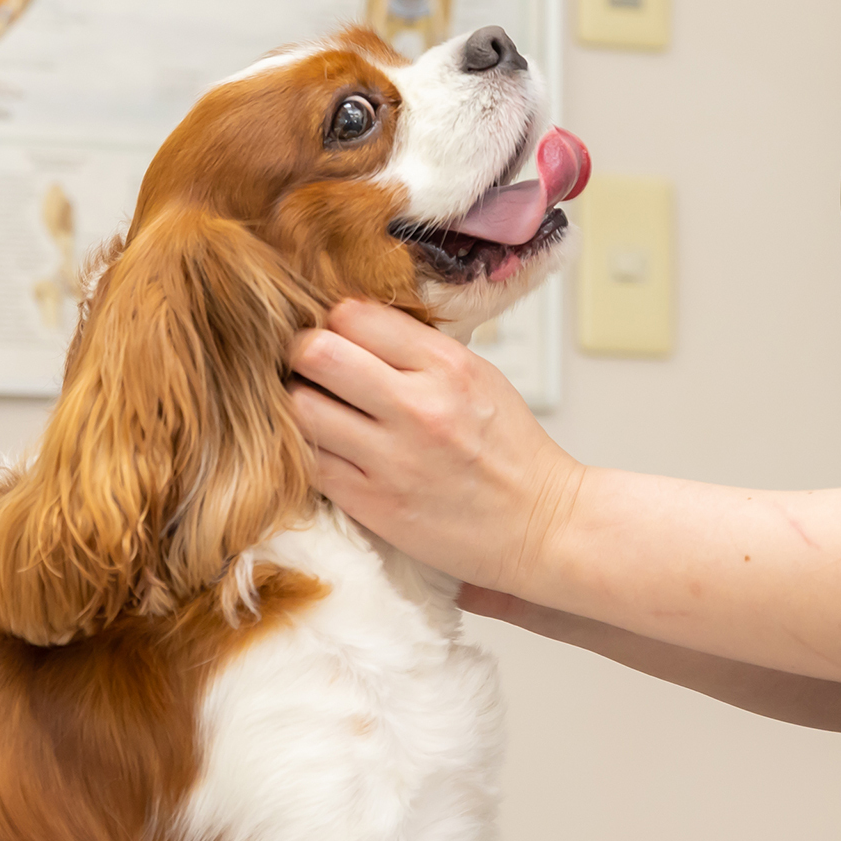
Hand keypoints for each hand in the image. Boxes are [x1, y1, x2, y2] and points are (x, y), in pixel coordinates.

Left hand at [286, 301, 585, 591]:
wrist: (540, 525)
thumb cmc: (510, 452)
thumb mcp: (479, 376)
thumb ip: (419, 350)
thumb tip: (354, 325)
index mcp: (448, 365)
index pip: (354, 314)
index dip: (335, 322)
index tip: (339, 337)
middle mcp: (418, 405)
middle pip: (316, 353)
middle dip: (305, 355)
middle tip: (311, 369)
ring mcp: (392, 457)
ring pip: (300, 408)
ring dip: (299, 405)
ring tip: (318, 410)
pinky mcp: (373, 502)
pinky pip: (309, 462)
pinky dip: (307, 451)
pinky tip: (326, 448)